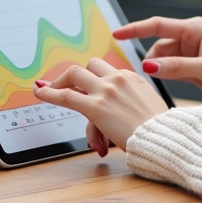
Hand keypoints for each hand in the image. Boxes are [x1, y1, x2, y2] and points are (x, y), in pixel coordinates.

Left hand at [32, 58, 167, 153]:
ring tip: (49, 89)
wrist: (163, 137)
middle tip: (65, 85)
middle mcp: (118, 78)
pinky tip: (39, 92)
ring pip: (74, 73)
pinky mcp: (95, 106)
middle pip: (89, 65)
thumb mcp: (143, 111)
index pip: (105, 71)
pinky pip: (65, 95)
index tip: (83, 84)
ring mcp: (106, 90)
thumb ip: (123, 110)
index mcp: (132, 77)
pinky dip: (48, 93)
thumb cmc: (156, 129)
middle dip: (75, 75)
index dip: (91, 78)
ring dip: (60, 81)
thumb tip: (100, 136)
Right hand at [112, 16, 201, 108]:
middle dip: (149, 57)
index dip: (136, 29)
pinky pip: (165, 66)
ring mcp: (186, 49)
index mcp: (194, 28)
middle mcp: (188, 35)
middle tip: (140, 74)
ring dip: (156, 68)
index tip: (116, 34)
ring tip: (158, 82)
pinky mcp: (185, 63)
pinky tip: (160, 82)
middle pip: (157, 43)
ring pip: (159, 56)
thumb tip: (148, 65)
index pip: (158, 25)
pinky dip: (160, 73)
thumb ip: (177, 67)